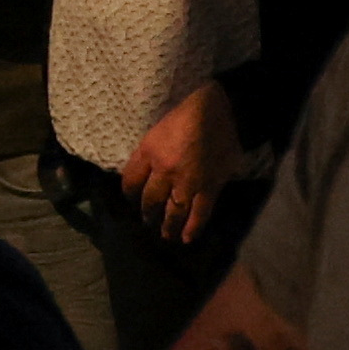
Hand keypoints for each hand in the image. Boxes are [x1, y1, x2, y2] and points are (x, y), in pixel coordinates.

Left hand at [123, 81, 241, 237]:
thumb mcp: (157, 130)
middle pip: (150, 200)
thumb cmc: (185, 115)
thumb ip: (150, 153)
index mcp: (149, 151)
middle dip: (147, 213)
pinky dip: (194, 228)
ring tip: (165, 235)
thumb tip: (146, 174)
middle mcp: (165, 170)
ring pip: (174, 211)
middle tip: (147, 220)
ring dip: (168, 226)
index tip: (131, 199)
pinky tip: (187, 238)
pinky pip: (200, 213)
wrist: (220, 111)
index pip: (130, 181)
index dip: (129, 193)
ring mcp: (188, 182)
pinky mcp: (210, 187)